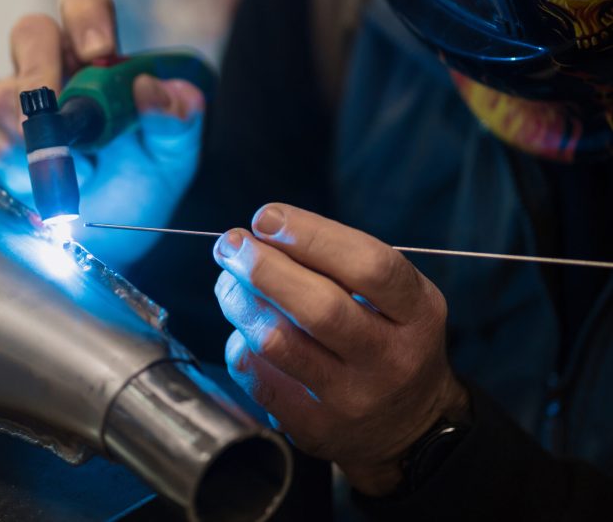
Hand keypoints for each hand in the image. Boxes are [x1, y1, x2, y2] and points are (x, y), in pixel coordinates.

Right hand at [0, 0, 204, 268]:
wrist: (101, 247)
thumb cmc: (134, 188)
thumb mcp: (168, 158)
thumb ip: (175, 122)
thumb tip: (154, 88)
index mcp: (93, 57)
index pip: (82, 5)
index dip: (86, 17)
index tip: (99, 53)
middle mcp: (45, 69)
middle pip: (30, 32)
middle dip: (43, 69)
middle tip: (61, 114)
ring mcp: (5, 105)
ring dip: (33, 139)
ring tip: (65, 180)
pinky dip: (6, 168)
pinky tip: (29, 189)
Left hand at [213, 203, 468, 495]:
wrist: (406, 428)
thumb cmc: (387, 338)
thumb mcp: (396, 297)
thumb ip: (341, 261)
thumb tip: (265, 230)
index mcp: (417, 314)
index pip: (369, 267)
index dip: (311, 235)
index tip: (267, 217)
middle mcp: (389, 359)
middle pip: (319, 307)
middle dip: (262, 266)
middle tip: (231, 243)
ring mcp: (351, 400)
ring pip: (277, 342)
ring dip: (239, 301)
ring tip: (229, 282)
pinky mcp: (313, 429)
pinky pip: (257, 377)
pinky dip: (239, 343)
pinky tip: (243, 329)